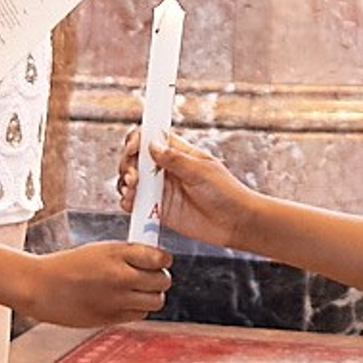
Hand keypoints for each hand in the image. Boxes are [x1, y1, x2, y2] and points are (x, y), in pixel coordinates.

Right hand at [23, 237, 170, 328]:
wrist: (42, 287)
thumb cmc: (69, 265)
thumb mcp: (99, 250)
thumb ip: (127, 255)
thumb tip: (155, 262)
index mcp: (116, 254)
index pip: (160, 258)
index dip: (163, 259)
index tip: (159, 260)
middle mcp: (120, 277)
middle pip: (163, 281)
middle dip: (160, 278)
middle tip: (150, 277)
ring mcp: (116, 300)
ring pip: (156, 301)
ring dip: (152, 296)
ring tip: (138, 291)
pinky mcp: (111, 318)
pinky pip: (139, 314)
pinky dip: (137, 308)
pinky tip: (124, 301)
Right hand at [115, 128, 252, 248]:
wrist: (236, 223)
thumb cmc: (227, 193)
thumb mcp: (202, 171)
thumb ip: (175, 159)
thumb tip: (152, 145)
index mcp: (178, 154)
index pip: (150, 139)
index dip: (137, 141)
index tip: (133, 149)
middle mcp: (166, 170)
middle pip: (135, 159)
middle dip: (128, 165)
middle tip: (134, 177)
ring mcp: (161, 190)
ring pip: (131, 181)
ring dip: (125, 183)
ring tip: (133, 190)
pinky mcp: (158, 210)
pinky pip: (136, 204)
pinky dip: (128, 202)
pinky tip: (131, 203)